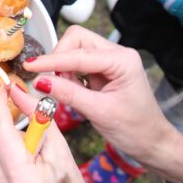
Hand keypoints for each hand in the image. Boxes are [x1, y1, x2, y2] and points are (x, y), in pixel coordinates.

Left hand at [0, 83, 94, 182]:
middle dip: (8, 129)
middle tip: (30, 139)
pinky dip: (1, 165)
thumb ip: (39, 119)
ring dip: (5, 149)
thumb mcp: (61, 152)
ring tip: (28, 164)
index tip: (1, 88)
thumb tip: (19, 93)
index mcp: (22, 177)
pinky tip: (19, 176)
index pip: (0, 128)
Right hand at [20, 25, 177, 168]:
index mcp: (122, 60)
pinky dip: (69, 73)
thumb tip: (40, 81)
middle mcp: (117, 53)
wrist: (152, 143)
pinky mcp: (103, 69)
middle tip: (55, 83)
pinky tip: (72, 90)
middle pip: (76, 39)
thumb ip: (68, 93)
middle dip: (60, 59)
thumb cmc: (134, 130)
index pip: (79, 53)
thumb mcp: (98, 112)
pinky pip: (78, 61)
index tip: (30, 67)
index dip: (52, 61)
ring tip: (67, 90)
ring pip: (75, 48)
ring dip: (64, 67)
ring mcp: (110, 60)